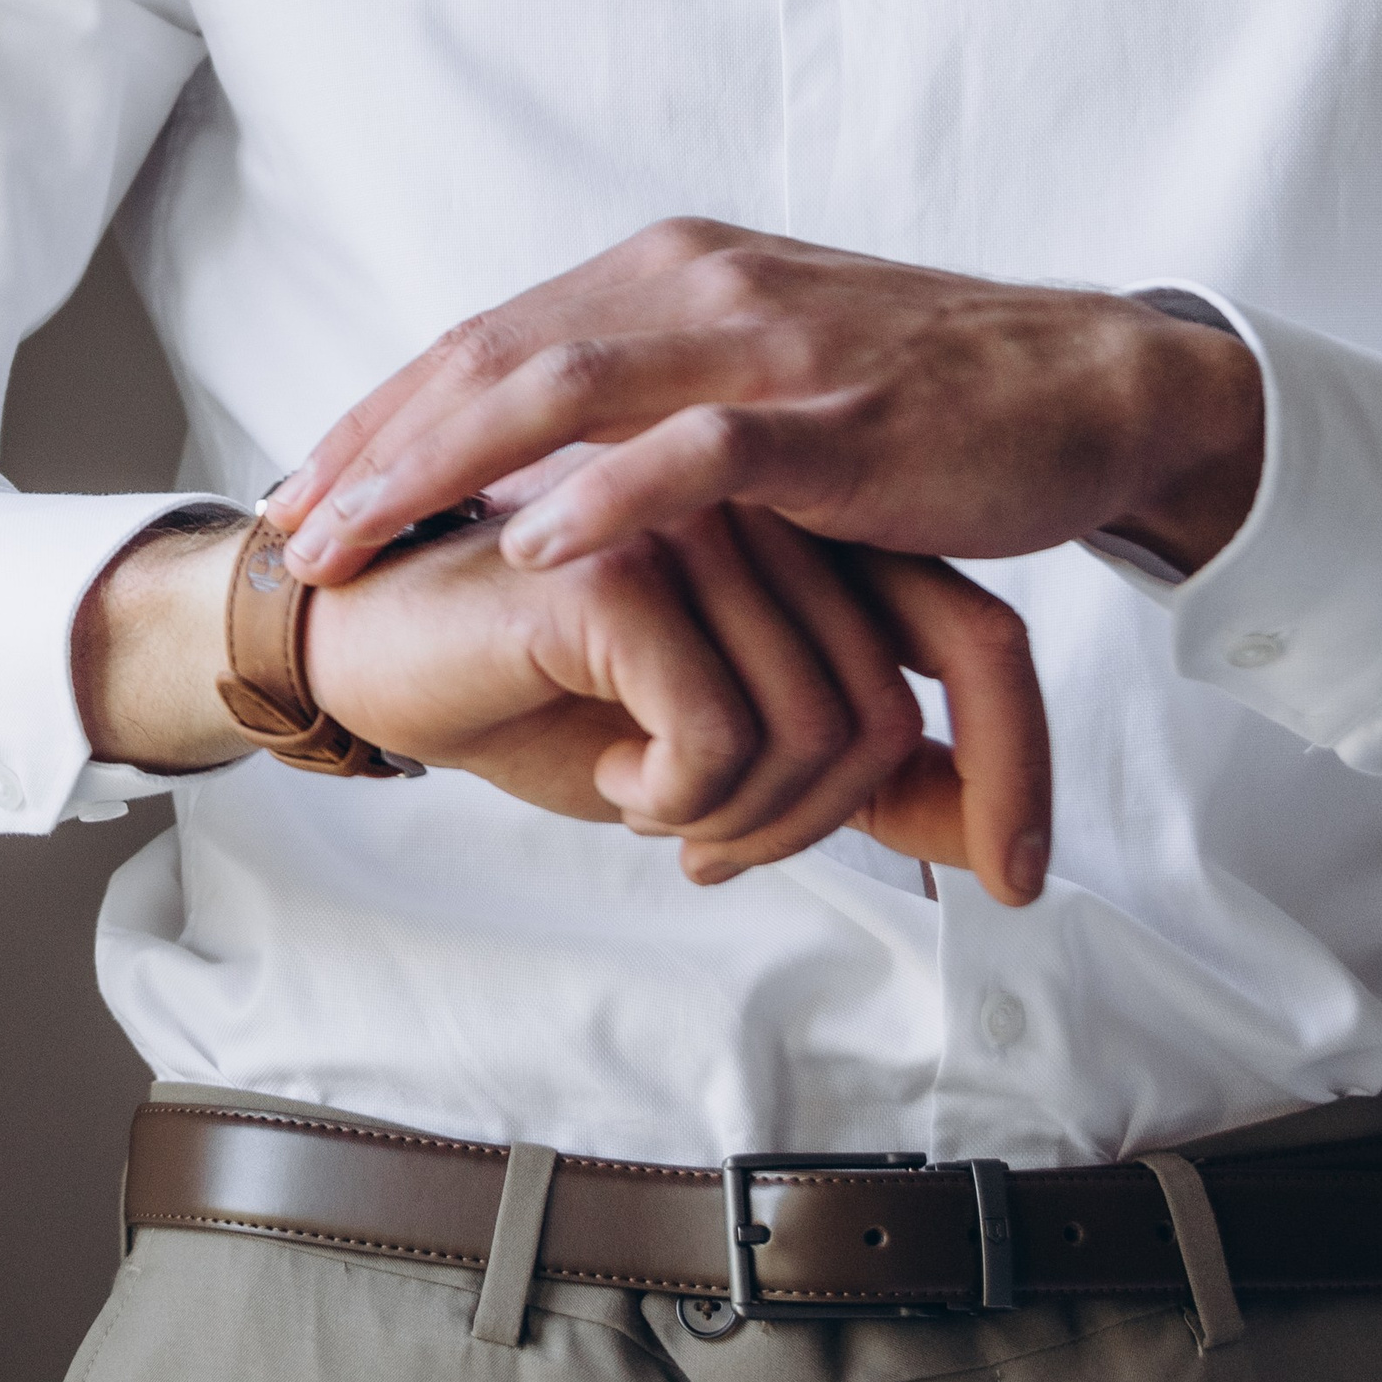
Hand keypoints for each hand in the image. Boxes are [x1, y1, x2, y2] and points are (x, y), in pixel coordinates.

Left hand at [268, 220, 1262, 587]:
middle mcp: (699, 286)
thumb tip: (527, 467)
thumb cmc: (916, 397)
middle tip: (289, 536)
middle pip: (493, 359)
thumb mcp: (756, 371)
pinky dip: (613, 493)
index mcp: (669, 274)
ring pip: (566, 391)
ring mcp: (769, 346)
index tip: (296, 491)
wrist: (1089, 384)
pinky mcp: (841, 420)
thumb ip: (648, 396)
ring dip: (443, 467)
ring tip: (360, 539)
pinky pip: (706, 452)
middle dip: (374, 449)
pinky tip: (538, 539)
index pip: (487, 340)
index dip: (380, 414)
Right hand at [302, 510, 1050, 900]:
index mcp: (806, 525)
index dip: (1007, 770)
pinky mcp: (619, 562)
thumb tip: (980, 836)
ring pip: (822, 728)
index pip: (978, 639)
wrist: (369, 653)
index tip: (1012, 879)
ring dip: (740, 821)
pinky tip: (609, 774)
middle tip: (717, 854)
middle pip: (894, 707)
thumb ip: (839, 759)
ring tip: (657, 807)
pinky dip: (674, 798)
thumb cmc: (537, 689)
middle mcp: (766, 502)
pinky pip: (721, 733)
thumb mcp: (717, 740)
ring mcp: (694, 518)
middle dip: (817, 829)